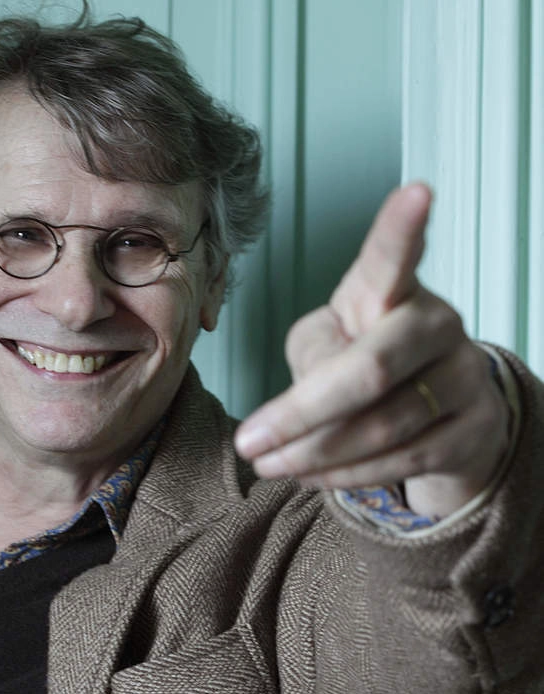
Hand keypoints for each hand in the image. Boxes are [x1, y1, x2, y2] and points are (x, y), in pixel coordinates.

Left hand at [234, 183, 509, 517]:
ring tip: (267, 464)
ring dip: (312, 454)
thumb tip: (313, 408)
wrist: (431, 405)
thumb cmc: (361, 355)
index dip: (404, 227)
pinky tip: (310, 475)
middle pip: (371, 370)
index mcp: (391, 290)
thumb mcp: (325, 342)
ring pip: (381, 426)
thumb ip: (316, 357)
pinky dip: (344, 474)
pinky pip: (400, 461)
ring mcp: (462, 376)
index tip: (418, 192)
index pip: (394, 256)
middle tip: (248, 443)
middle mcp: (435, 324)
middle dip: (299, 415)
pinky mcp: (472, 429)